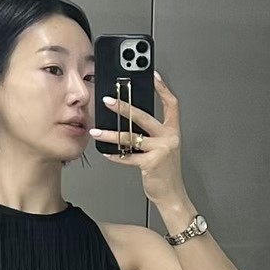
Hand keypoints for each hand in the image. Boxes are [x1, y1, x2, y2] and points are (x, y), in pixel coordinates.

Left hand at [90, 69, 187, 206]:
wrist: (172, 194)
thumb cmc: (165, 172)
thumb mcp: (163, 148)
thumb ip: (151, 134)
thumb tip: (130, 122)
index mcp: (172, 131)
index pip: (171, 104)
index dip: (162, 88)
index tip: (153, 75)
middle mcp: (169, 138)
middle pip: (144, 116)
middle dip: (123, 107)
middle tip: (108, 100)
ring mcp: (161, 150)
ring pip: (131, 137)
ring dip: (110, 134)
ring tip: (96, 130)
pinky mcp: (151, 163)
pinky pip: (128, 156)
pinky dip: (115, 155)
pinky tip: (106, 151)